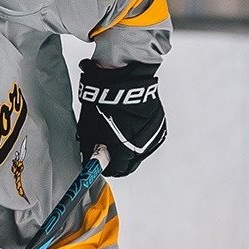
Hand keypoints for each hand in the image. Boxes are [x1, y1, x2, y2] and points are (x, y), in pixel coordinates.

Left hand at [77, 60, 164, 177]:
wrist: (126, 78)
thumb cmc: (106, 98)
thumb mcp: (90, 125)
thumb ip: (91, 145)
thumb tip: (88, 155)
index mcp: (124, 150)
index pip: (116, 170)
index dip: (107, 168)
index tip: (102, 164)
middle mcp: (141, 147)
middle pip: (130, 164)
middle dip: (119, 160)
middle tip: (109, 151)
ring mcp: (152, 137)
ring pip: (141, 152)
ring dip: (131, 149)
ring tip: (120, 134)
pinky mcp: (159, 127)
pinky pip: (149, 140)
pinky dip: (141, 137)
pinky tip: (132, 127)